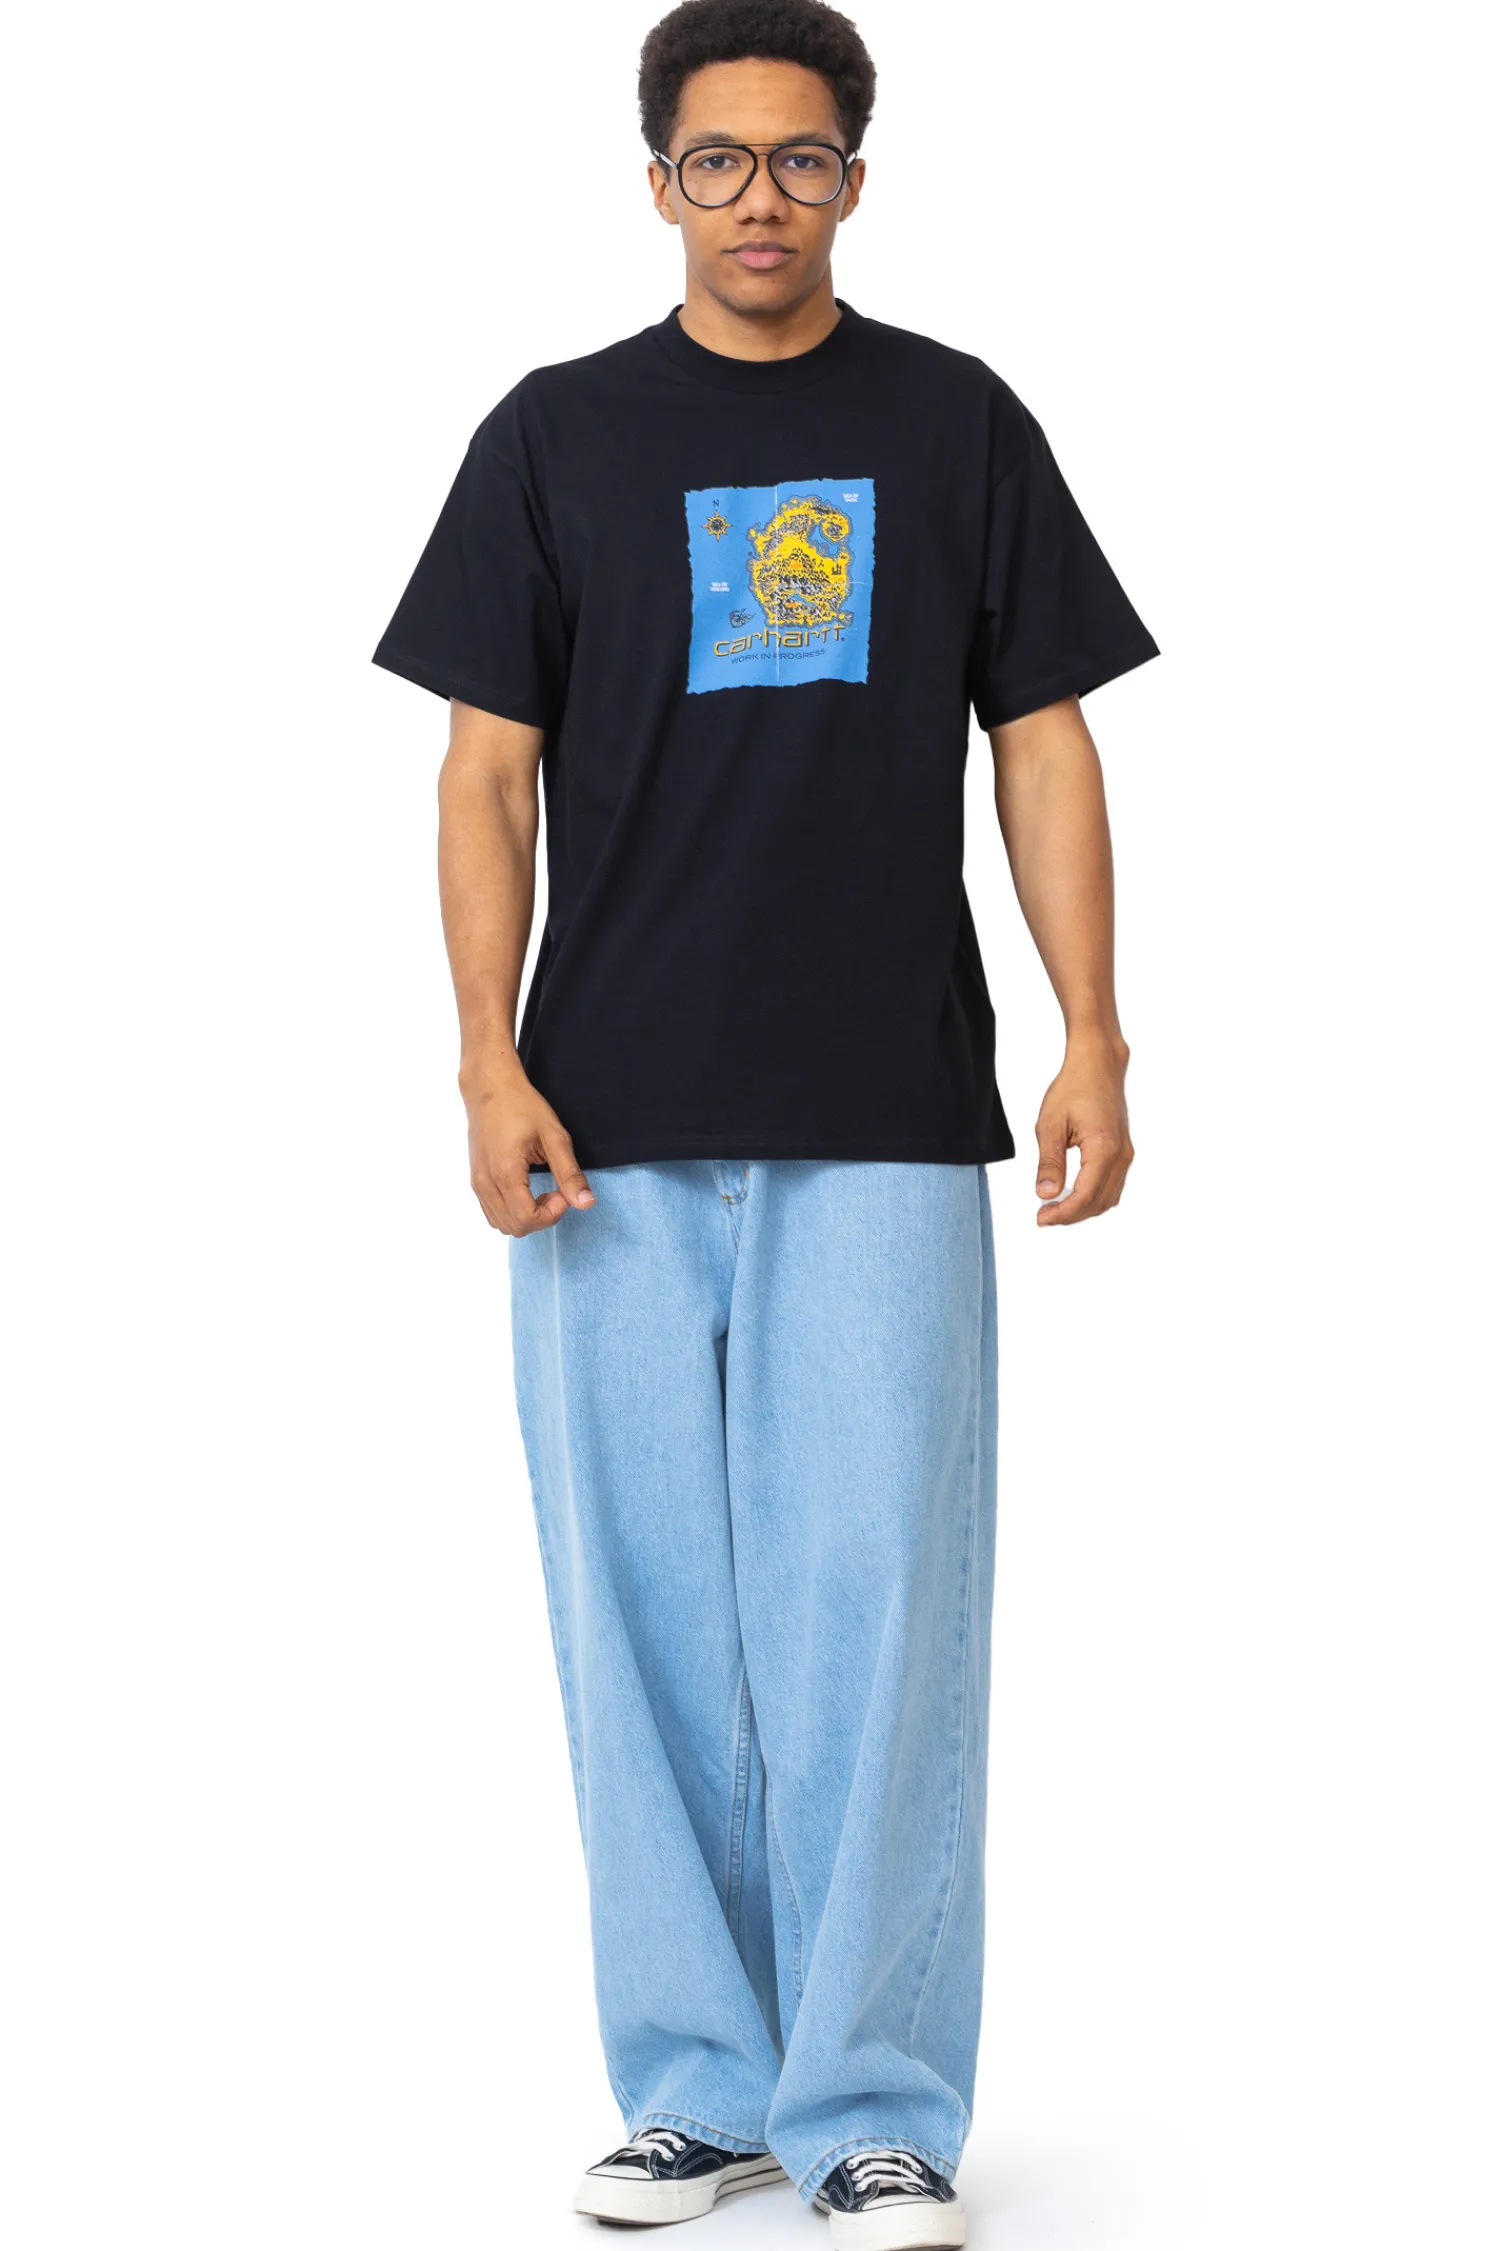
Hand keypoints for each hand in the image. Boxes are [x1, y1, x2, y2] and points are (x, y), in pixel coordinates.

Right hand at [460, 1052, 594, 1235]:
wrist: (490, 1088)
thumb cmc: (522, 1106)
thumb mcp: (554, 1136)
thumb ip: (569, 1173)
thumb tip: (586, 1204)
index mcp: (505, 1172)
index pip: (527, 1218)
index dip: (552, 1214)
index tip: (563, 1192)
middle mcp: (486, 1182)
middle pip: (515, 1227)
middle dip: (542, 1218)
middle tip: (556, 1192)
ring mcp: (477, 1183)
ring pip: (502, 1224)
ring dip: (528, 1217)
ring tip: (542, 1191)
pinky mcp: (476, 1181)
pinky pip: (493, 1213)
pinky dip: (513, 1212)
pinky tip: (527, 1191)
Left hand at [1034, 1034, 1132, 1226]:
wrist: (1098, 1066)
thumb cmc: (1074, 1088)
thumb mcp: (1050, 1125)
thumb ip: (1049, 1163)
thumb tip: (1045, 1195)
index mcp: (1103, 1148)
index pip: (1085, 1196)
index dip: (1063, 1213)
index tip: (1041, 1218)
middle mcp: (1121, 1155)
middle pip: (1099, 1202)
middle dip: (1071, 1215)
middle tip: (1043, 1216)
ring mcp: (1126, 1154)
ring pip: (1108, 1198)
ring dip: (1083, 1209)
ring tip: (1054, 1208)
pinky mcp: (1123, 1152)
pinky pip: (1112, 1186)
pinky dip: (1093, 1198)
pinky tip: (1071, 1195)